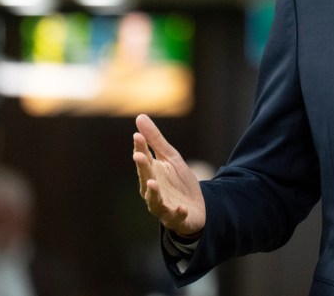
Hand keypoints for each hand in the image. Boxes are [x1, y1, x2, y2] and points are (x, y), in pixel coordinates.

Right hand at [133, 114, 205, 236]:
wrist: (196, 207)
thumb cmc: (178, 182)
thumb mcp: (170, 158)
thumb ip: (155, 141)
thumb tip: (139, 117)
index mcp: (151, 173)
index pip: (144, 158)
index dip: (140, 147)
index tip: (137, 136)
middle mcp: (152, 190)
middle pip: (146, 177)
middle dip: (142, 167)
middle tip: (139, 156)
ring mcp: (163, 205)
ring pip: (154, 200)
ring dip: (153, 192)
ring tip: (152, 183)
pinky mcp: (176, 217)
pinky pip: (175, 216)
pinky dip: (178, 212)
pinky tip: (182, 208)